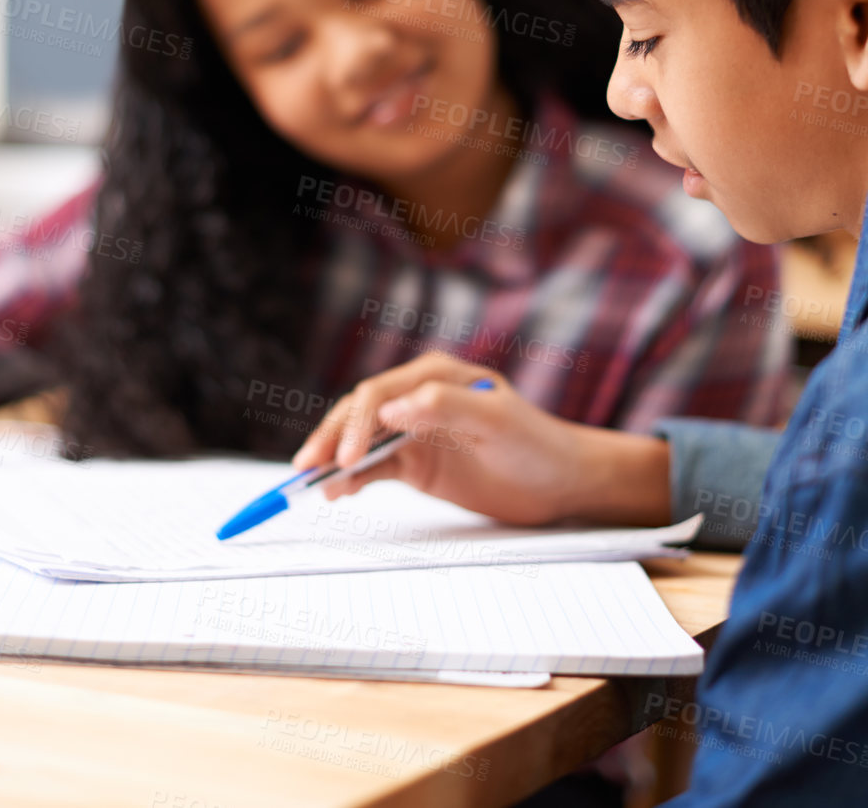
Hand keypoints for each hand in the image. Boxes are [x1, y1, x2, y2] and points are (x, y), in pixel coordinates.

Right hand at [292, 352, 670, 526]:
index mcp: (435, 376)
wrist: (561, 481)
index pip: (379, 394)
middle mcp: (419, 398)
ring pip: (360, 441)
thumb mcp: (496, 423)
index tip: (344, 459)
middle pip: (359, 414)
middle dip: (330, 439)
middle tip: (306, 470)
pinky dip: (352, 479)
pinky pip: (374, 467)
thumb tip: (393, 407)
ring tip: (311, 483)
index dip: (355, 424)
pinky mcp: (417, 462)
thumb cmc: (536, 444)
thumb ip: (446, 408)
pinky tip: (337, 491)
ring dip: (334, 459)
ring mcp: (415, 431)